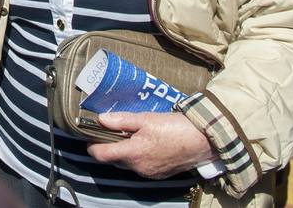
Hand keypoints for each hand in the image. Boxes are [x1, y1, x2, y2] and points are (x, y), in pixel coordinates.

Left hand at [87, 112, 214, 178]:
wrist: (202, 140)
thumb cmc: (174, 127)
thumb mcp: (145, 119)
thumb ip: (121, 120)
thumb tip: (100, 119)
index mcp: (133, 154)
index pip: (101, 155)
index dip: (91, 145)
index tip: (90, 134)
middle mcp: (139, 168)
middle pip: (113, 160)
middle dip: (109, 146)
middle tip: (112, 130)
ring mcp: (149, 173)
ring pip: (127, 163)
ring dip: (124, 151)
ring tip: (130, 134)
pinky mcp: (159, 174)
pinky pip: (140, 167)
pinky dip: (137, 156)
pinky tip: (144, 143)